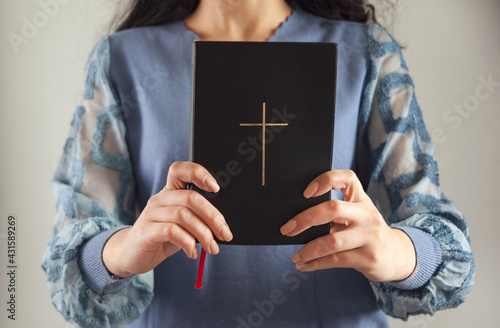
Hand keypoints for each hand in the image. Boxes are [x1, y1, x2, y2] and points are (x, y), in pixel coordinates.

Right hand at [103, 161, 232, 277]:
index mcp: (169, 191)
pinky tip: (192, 252)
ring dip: (204, 234)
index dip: (199, 173)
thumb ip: (197, 220)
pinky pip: (172, 231)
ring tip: (212, 247)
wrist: (132, 255)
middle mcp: (160, 199)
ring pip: (184, 216)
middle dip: (213, 217)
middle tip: (225, 234)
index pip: (180, 170)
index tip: (216, 188)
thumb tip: (222, 226)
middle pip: (191, 198)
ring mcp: (151, 214)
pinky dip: (188, 242)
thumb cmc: (162, 238)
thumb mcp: (182, 225)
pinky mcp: (146, 231)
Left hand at [280, 170, 415, 281]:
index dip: (326, 180)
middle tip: (287, 229)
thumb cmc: (365, 231)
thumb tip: (297, 220)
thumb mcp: (357, 215)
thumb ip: (335, 212)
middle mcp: (367, 215)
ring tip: (296, 256)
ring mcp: (369, 237)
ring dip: (308, 250)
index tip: (306, 192)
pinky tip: (305, 265)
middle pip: (332, 209)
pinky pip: (336, 260)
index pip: (347, 178)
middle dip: (305, 219)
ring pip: (332, 241)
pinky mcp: (368, 258)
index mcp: (361, 199)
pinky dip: (316, 263)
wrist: (396, 255)